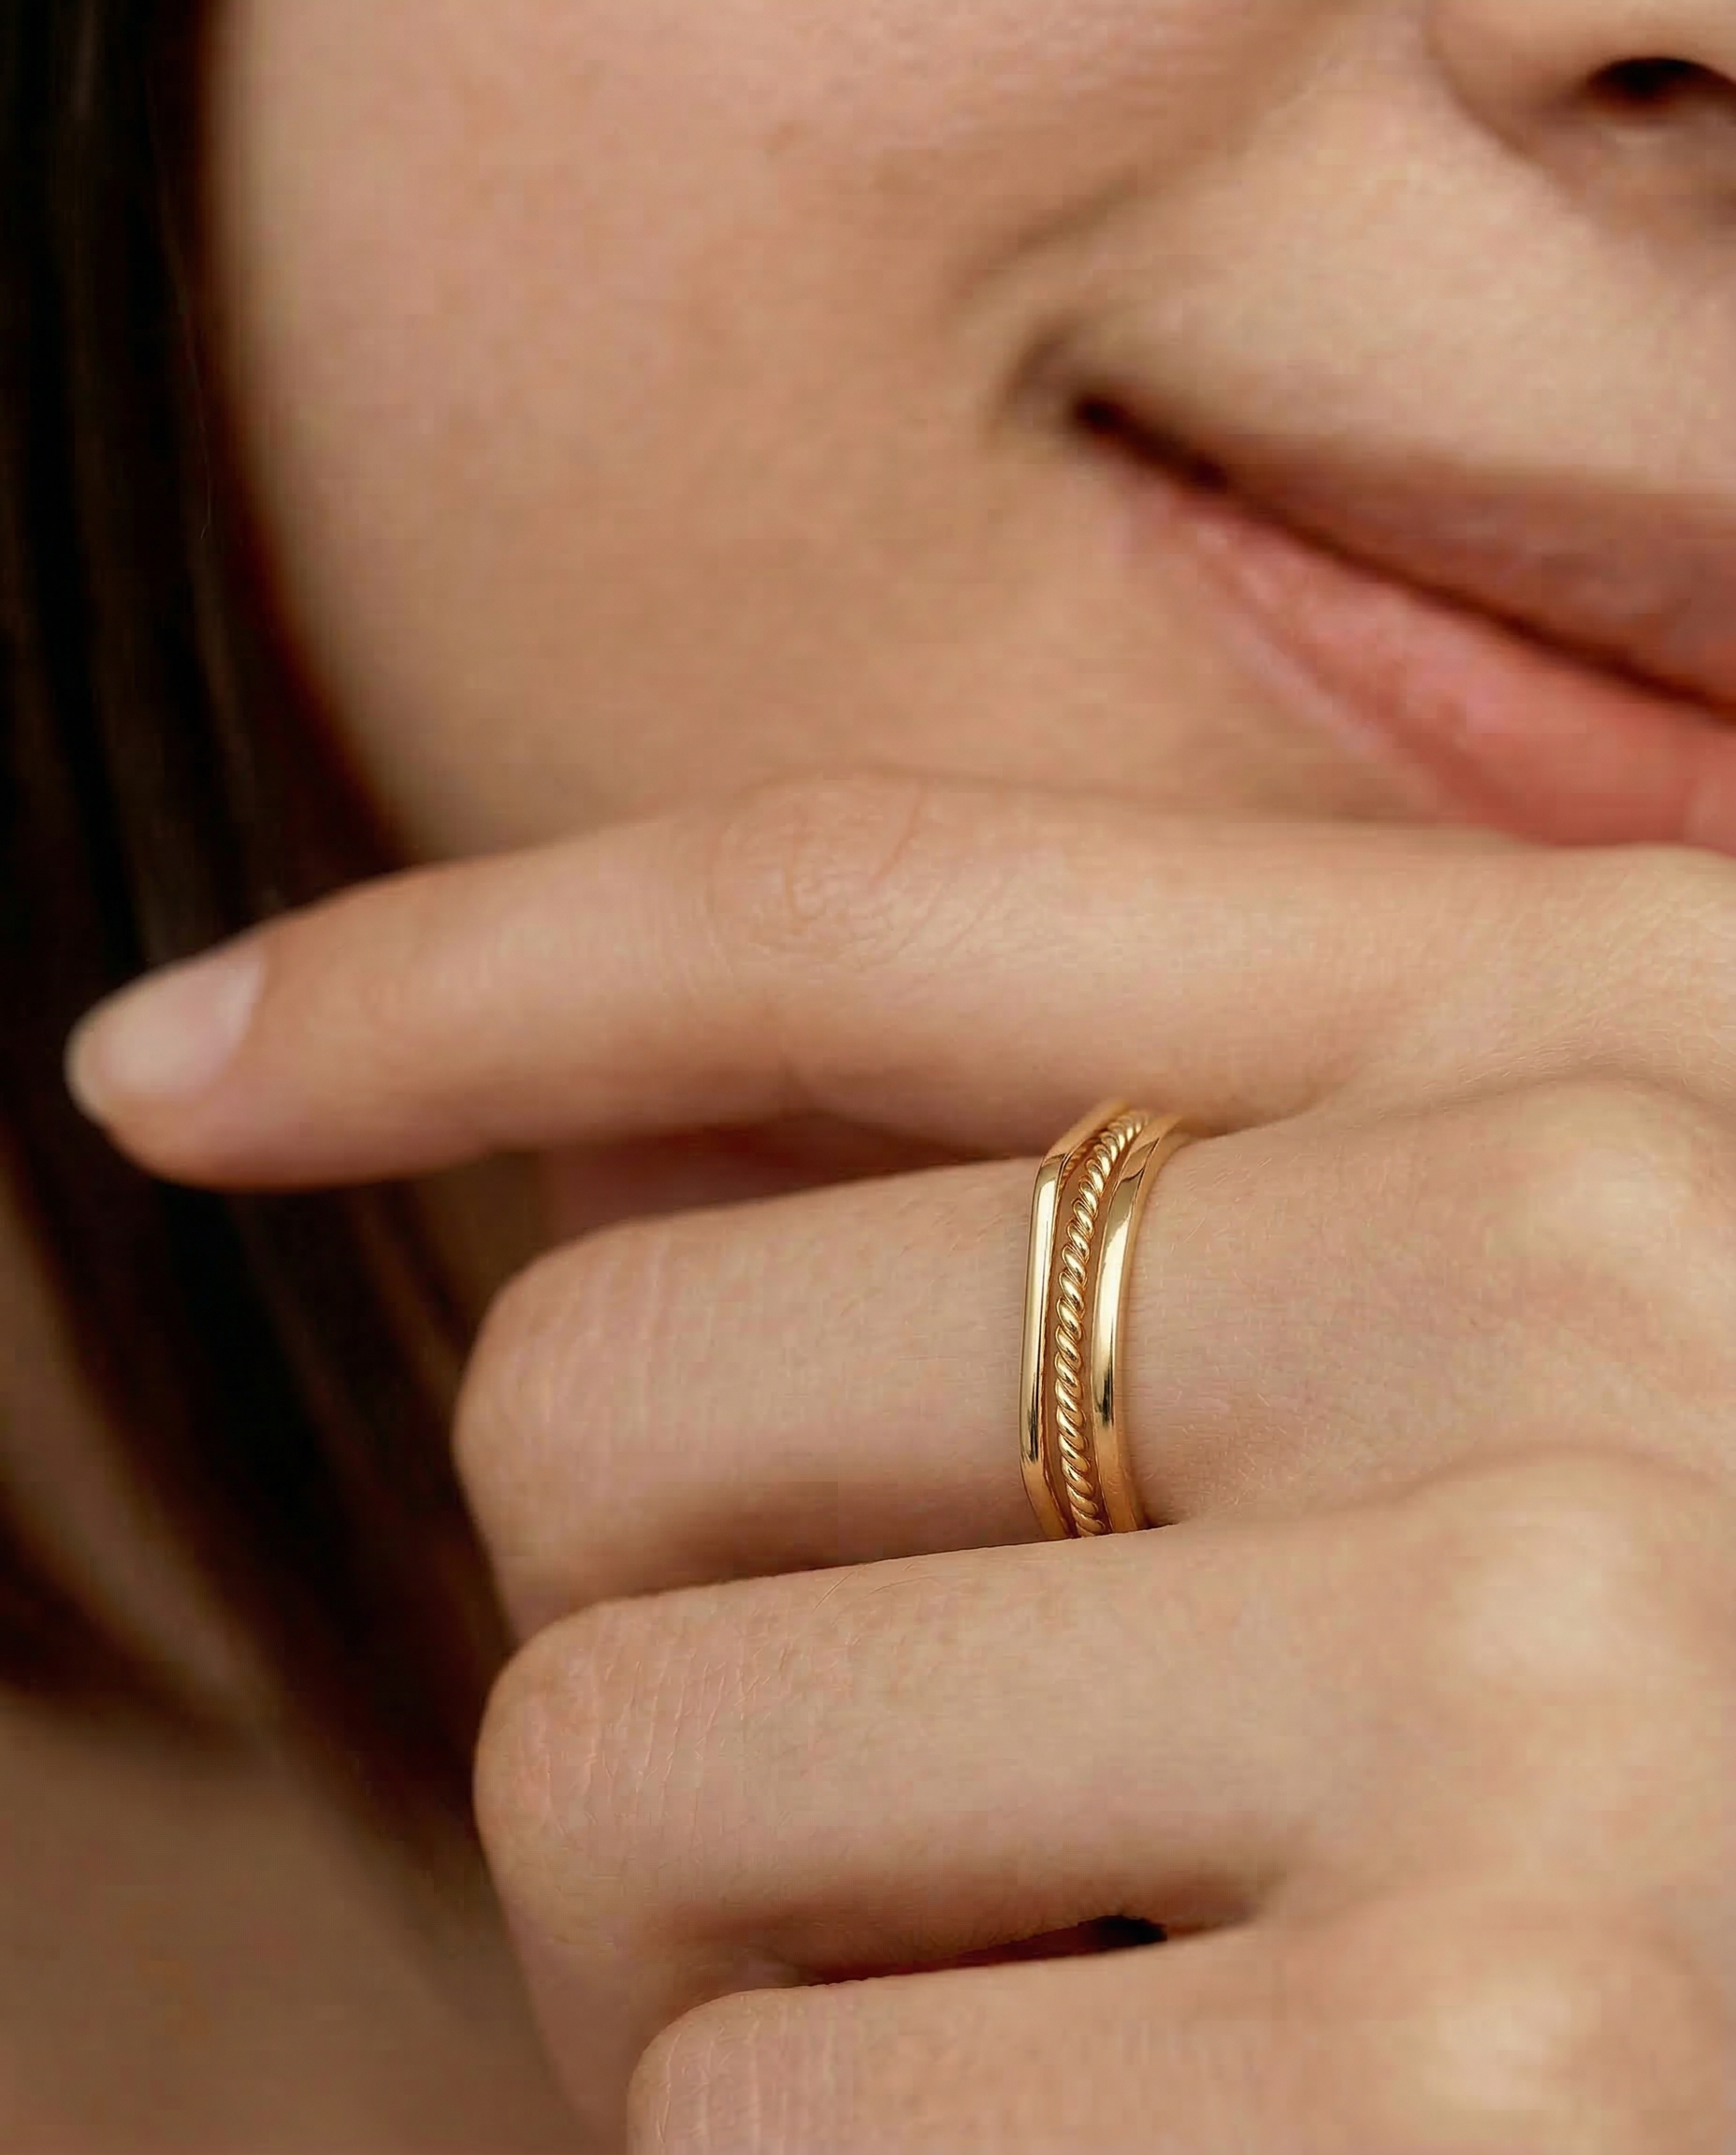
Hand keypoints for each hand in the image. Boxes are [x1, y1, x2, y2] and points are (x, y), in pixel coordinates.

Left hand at [75, 778, 1735, 2147]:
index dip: (452, 965)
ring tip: (1008, 1991)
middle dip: (621, 1634)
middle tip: (842, 1812)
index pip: (853, 899)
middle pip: (617, 1375)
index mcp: (1601, 1022)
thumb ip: (1138, 1176)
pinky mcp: (1487, 2097)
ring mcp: (1557, 1671)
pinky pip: (758, 2119)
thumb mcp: (1529, 1311)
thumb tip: (593, 1137)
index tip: (173, 1063)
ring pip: (621, 1766)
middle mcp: (1592, 1262)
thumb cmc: (1708, 1668)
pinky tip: (1118, 2133)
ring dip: (700, 1944)